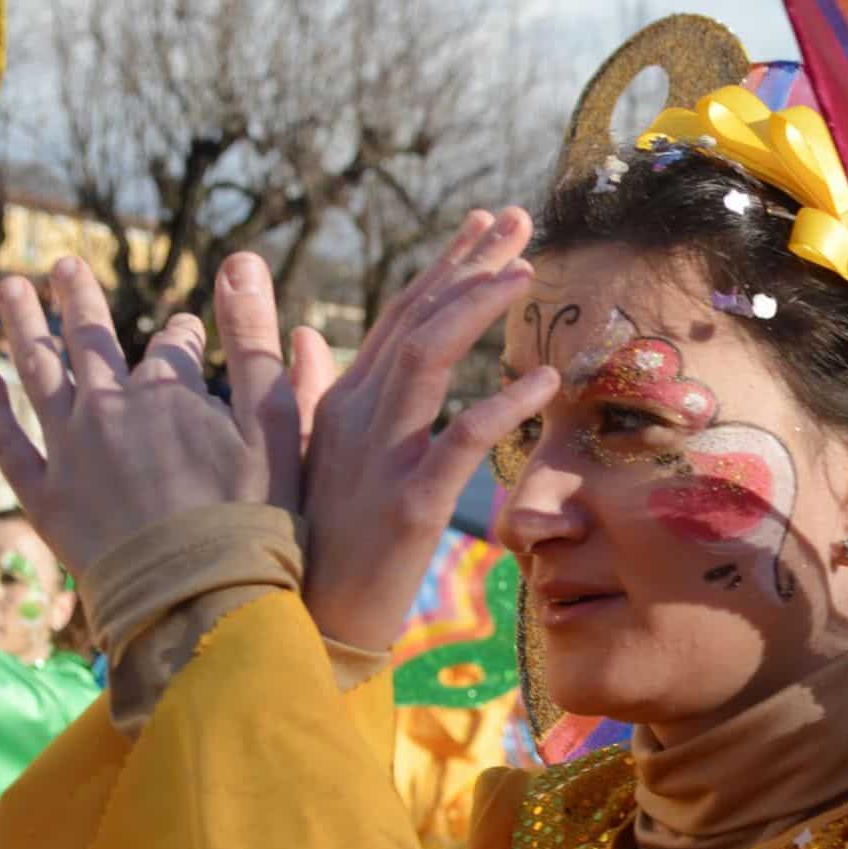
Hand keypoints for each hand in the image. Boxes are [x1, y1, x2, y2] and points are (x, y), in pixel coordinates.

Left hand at [0, 256, 301, 576]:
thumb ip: (255, 340)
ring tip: (10, 287)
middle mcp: (110, 408)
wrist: (200, 598)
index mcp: (168, 391)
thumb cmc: (253, 516)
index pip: (172, 344)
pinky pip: (7, 442)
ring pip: (37, 372)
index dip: (182, 333)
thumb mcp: (276, 422)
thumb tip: (240, 260)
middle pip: (88, 338)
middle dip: (77, 297)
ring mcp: (71, 451)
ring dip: (22, 324)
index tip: (186, 329)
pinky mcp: (45, 497)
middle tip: (62, 266)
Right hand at [295, 208, 557, 650]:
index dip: (445, 267)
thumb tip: (306, 333)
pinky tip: (545, 380)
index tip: (485, 225)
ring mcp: (382, 458)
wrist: (302, 630)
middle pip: (418, 320)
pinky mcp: (409, 506)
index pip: (401, 316)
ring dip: (476, 309)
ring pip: (428, 360)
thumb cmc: (309, 547)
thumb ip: (304, 388)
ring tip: (525, 272)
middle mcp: (360, 417)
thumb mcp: (305, 458)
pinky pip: (459, 442)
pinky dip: (501, 406)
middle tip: (519, 218)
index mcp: (344, 403)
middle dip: (468, 264)